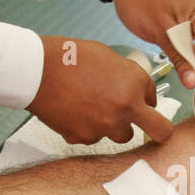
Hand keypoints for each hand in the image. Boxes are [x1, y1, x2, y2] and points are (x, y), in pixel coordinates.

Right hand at [29, 36, 173, 144]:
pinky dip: (87, 128)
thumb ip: (126, 75)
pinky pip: (93, 137)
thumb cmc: (67, 58)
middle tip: (153, 130)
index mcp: (134, 82)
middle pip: (159, 130)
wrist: (35, 70)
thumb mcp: (106, 56)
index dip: (146, 100)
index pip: (155, 99)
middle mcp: (126, 107)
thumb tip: (134, 88)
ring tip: (92, 109)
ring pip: (121, 136)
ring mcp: (106, 125)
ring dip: (114, 126)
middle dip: (158, 130)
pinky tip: (74, 112)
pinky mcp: (85, 137)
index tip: (141, 101)